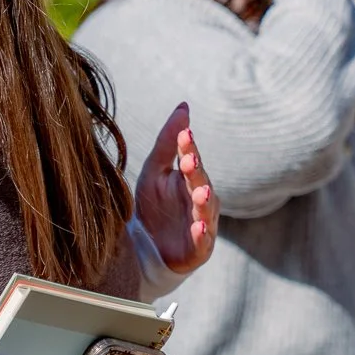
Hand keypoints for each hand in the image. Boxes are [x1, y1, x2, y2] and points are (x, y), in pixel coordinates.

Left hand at [135, 103, 219, 273]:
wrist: (148, 248)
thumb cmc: (154, 205)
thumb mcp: (155, 171)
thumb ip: (167, 141)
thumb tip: (184, 106)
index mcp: (190, 179)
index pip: (192, 160)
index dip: (188, 149)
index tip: (183, 134)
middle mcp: (200, 200)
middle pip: (201, 182)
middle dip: (196, 172)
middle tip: (189, 160)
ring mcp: (202, 224)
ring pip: (206, 211)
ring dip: (203, 201)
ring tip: (200, 192)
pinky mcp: (199, 248)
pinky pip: (203, 240)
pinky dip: (202, 234)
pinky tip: (199, 227)